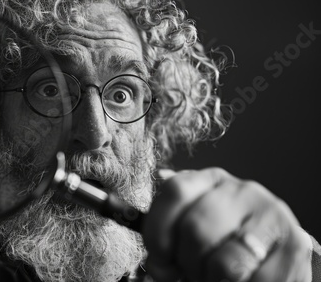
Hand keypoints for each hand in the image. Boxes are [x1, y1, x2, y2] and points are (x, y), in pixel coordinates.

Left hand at [142, 167, 311, 280]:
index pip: (176, 191)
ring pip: (225, 261)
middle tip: (193, 271)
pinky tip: (242, 280)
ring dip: (213, 279)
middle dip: (188, 263)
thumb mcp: (193, 224)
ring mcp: (270, 215)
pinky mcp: (293, 245)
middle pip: (196, 228)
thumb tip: (159, 217)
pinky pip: (257, 280)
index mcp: (209, 180)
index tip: (160, 259)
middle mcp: (241, 191)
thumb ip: (170, 224)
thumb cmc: (223, 241)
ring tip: (216, 277)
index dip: (159, 231)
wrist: (272, 255)